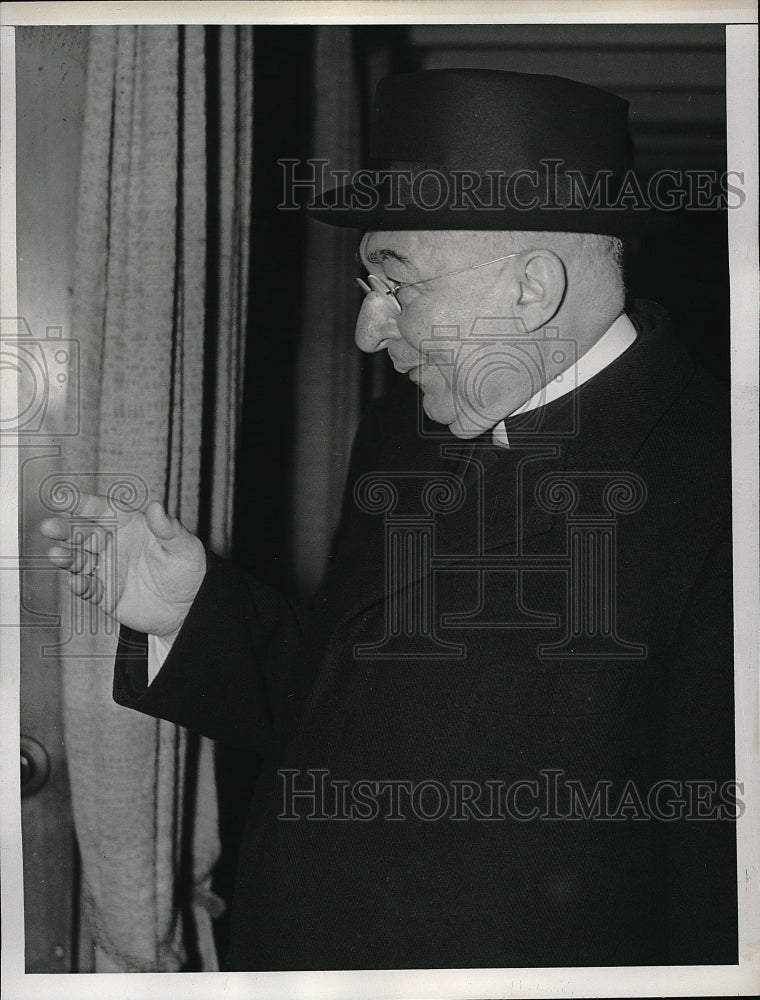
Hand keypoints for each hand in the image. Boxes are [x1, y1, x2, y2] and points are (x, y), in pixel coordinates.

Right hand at [40, 494, 206, 637]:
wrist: (190, 606)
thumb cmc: (188, 568)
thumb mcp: (183, 546)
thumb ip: (168, 528)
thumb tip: (157, 507)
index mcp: (130, 525)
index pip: (103, 509)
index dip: (83, 503)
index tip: (65, 498)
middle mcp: (114, 545)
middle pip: (83, 533)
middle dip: (65, 529)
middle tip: (49, 527)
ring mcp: (107, 569)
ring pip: (79, 560)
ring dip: (66, 557)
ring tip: (56, 556)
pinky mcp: (106, 594)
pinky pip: (88, 588)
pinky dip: (80, 586)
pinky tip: (76, 582)